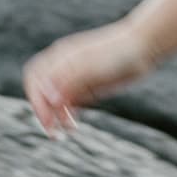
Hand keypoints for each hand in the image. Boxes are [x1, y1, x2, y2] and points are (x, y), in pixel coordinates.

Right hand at [22, 21, 154, 137]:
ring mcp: (75, 77)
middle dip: (42, 111)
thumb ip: (69, 79)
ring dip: (56, 116)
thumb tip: (48, 97)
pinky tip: (73, 125)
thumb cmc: (117, 52)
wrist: (142, 46)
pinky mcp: (87, 86)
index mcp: (60, 56)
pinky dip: (67, 115)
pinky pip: (70, 103)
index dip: (37, 100)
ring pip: (55, 100)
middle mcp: (64, 66)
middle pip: (41, 91)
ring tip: (67, 130)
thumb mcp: (92, 65)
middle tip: (53, 130)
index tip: (48, 118)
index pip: (35, 79)